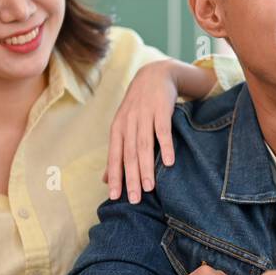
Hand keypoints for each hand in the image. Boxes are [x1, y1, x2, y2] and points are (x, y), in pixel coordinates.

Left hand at [105, 58, 212, 203]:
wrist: (154, 75)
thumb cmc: (138, 106)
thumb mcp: (123, 126)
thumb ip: (116, 152)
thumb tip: (105, 179)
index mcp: (118, 128)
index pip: (114, 156)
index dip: (114, 176)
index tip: (115, 196)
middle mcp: (128, 122)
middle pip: (129, 154)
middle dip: (130, 178)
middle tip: (134, 199)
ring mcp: (145, 115)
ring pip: (144, 145)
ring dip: (146, 167)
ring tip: (149, 187)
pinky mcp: (161, 109)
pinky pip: (163, 130)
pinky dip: (166, 146)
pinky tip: (170, 162)